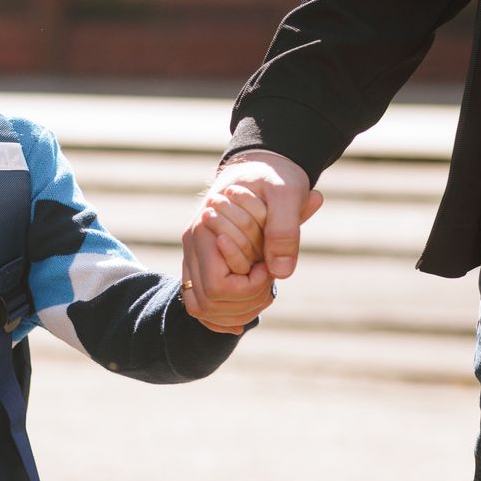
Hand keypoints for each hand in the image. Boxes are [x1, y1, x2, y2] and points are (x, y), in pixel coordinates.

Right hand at [180, 152, 322, 333]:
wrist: (261, 166)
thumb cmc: (275, 179)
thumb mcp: (287, 196)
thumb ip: (285, 231)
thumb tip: (280, 273)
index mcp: (206, 230)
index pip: (219, 286)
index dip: (249, 287)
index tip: (269, 269)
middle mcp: (192, 245)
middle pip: (208, 303)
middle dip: (244, 303)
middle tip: (269, 284)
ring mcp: (192, 254)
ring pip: (201, 308)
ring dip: (234, 312)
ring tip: (261, 294)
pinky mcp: (199, 261)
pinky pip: (199, 302)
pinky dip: (221, 314)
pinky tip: (244, 312)